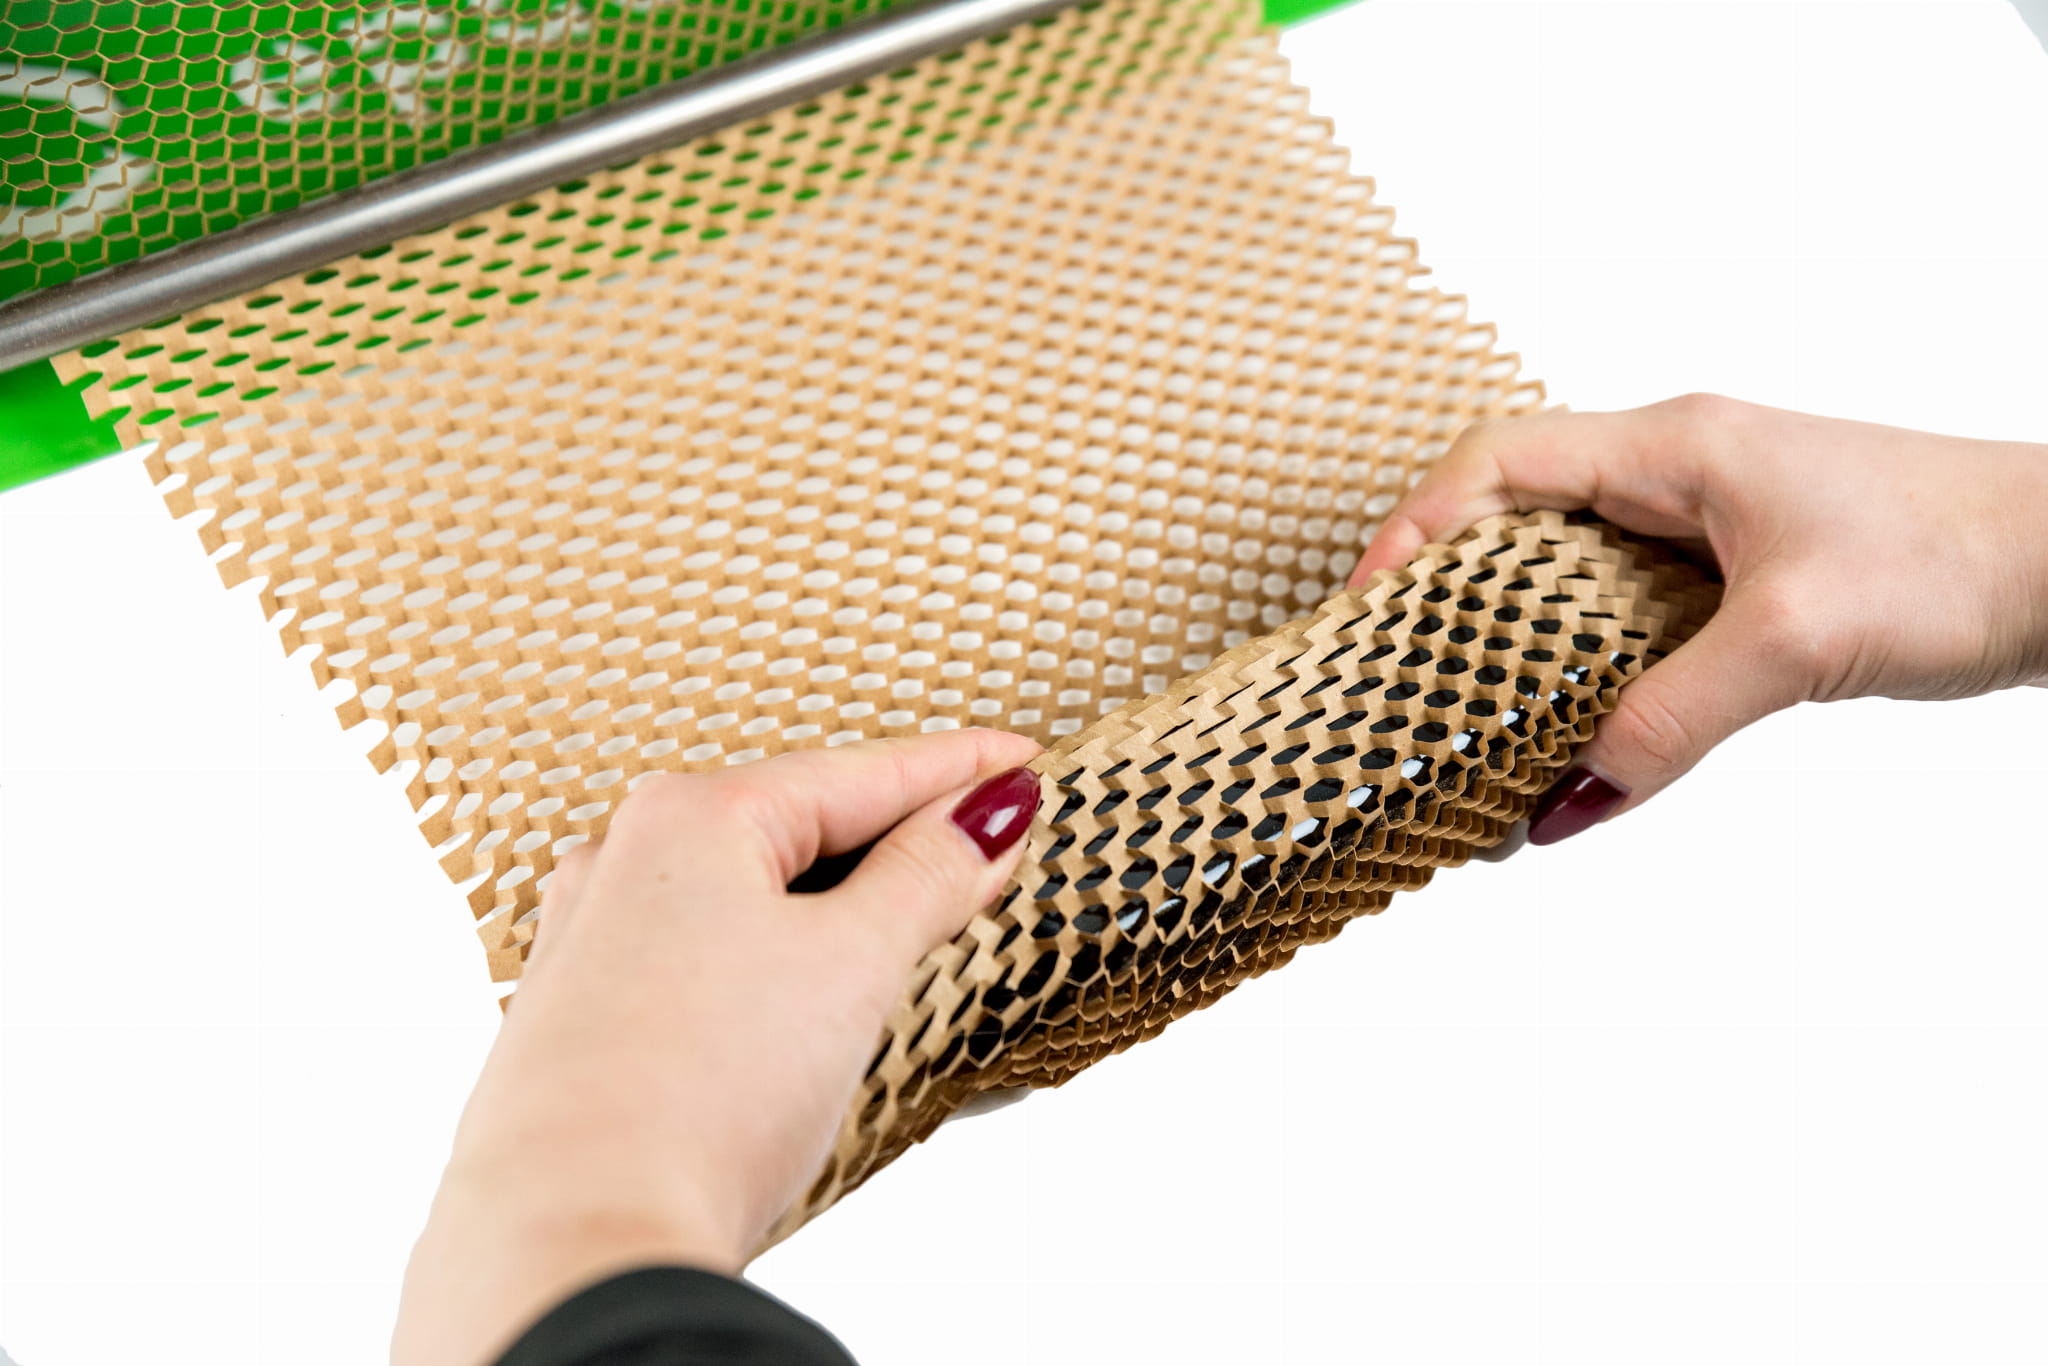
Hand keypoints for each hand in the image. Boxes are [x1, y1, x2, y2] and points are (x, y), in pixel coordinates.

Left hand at [393, 729, 1043, 1365]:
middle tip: (987, 835)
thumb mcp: (851, 967)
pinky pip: (706, 953)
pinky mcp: (585, 1021)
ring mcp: (592, 943)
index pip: (857, 773)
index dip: (954, 770)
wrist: (579, 1244)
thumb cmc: (698, 1100)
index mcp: (686, 819)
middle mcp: (623, 862)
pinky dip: (777, 953)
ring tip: (916, 909)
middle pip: (798, 825)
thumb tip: (983, 816)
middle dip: (898, 834)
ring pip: (748, 894)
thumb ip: (927, 877)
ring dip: (839, 899)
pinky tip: (809, 984)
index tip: (1017, 763)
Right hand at [1350, 395, 2047, 842]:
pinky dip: (1593, 692)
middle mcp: (1680, 478)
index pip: (1500, 463)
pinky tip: (1579, 764)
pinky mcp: (1743, 587)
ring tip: (1472, 733)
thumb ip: (1673, 716)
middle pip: (1518, 524)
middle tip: (1400, 681)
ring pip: (1573, 585)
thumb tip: (1572, 792)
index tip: (1365, 607)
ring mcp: (1711, 532)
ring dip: (1520, 657)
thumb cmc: (1964, 551)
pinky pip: (1632, 633)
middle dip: (1449, 601)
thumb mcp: (1796, 640)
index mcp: (1675, 449)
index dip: (1416, 527)